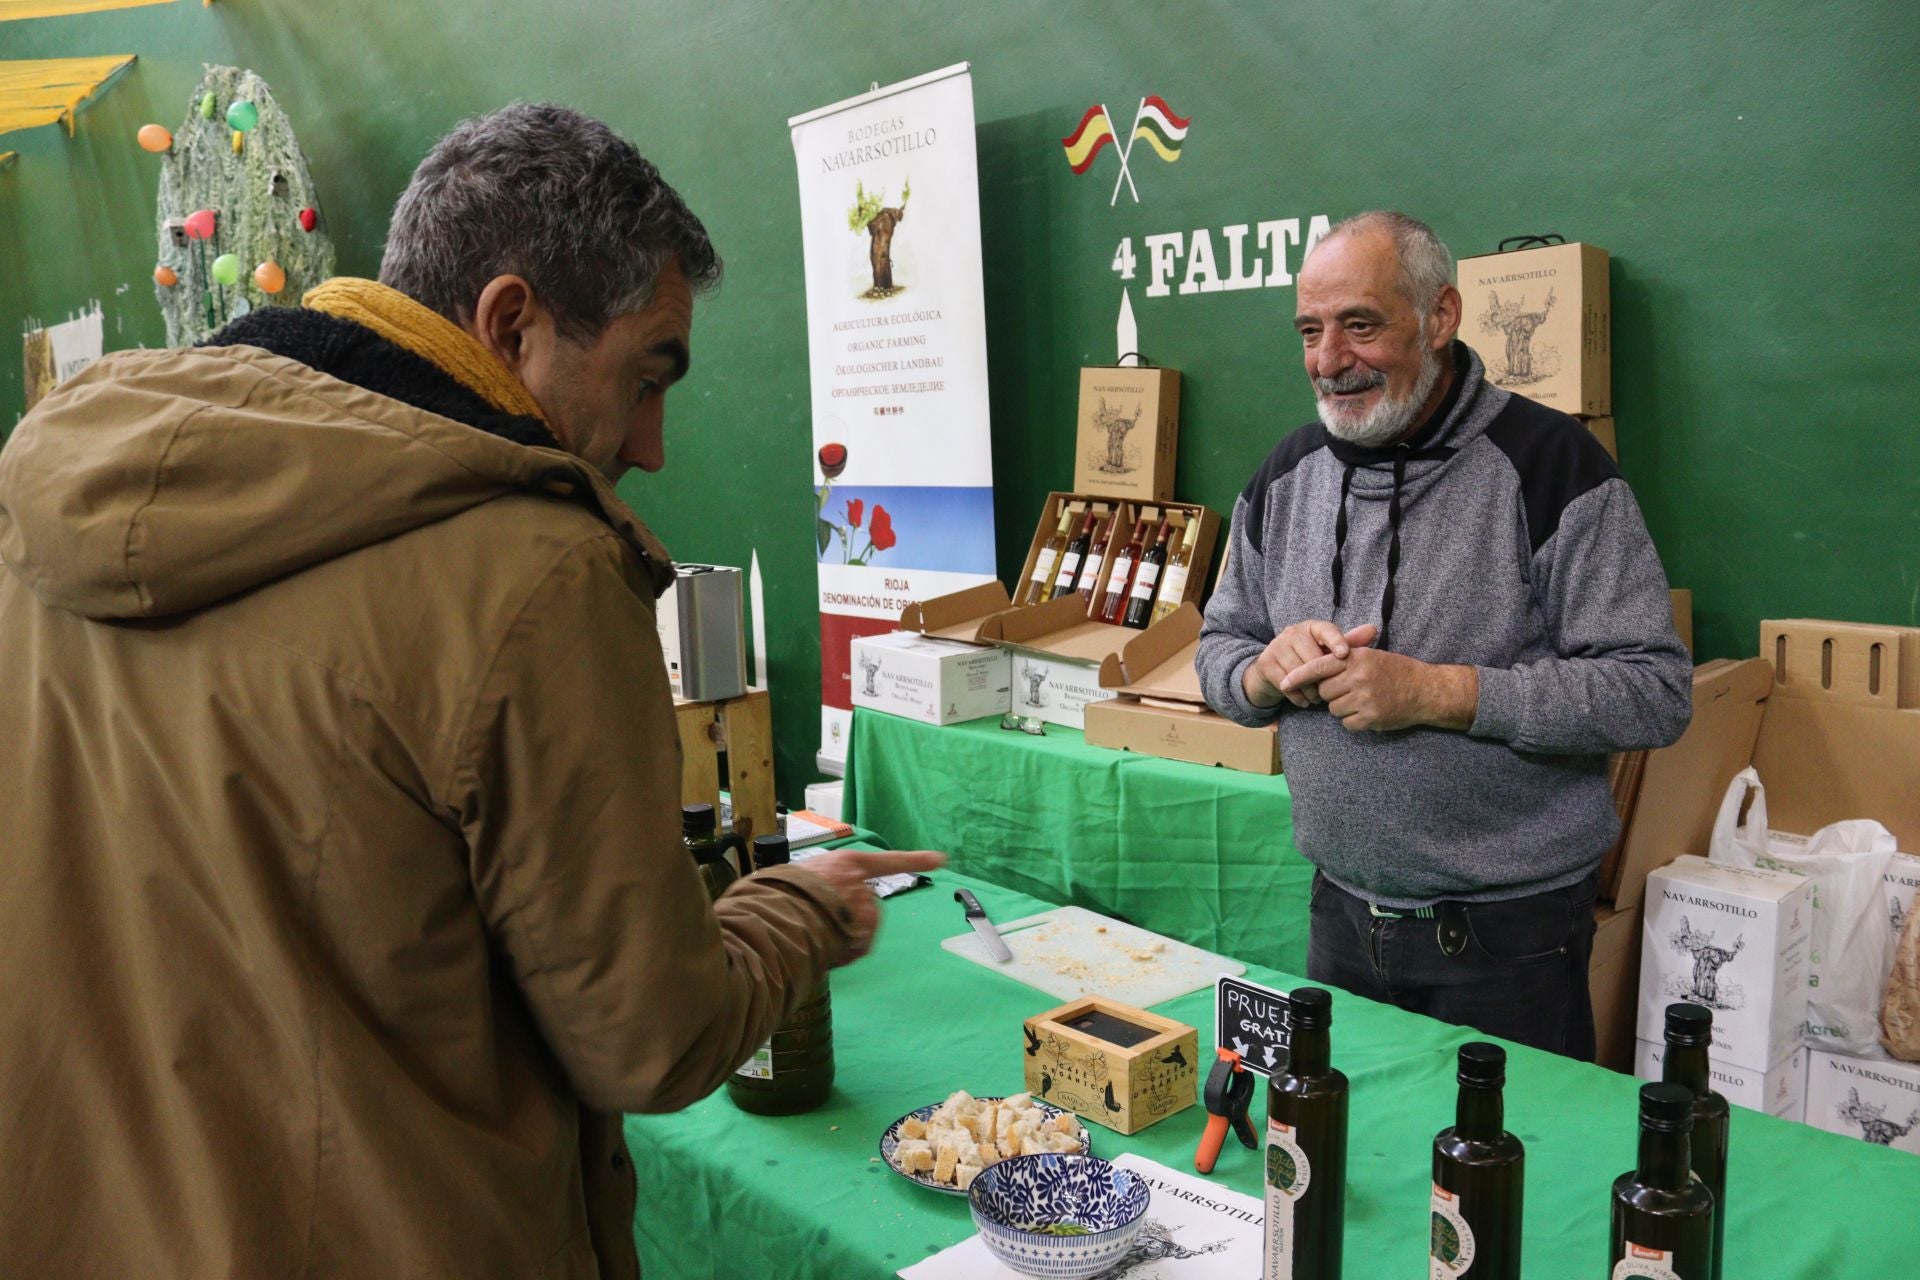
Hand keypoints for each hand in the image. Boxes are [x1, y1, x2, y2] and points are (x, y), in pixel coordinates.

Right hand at [785, 848, 945, 963]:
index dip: (915, 860)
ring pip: (861, 931)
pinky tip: (825, 953)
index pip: (886, 861)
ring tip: (815, 940)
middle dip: (851, 926)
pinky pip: (858, 947)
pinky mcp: (862, 926)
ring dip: (843, 941)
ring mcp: (863, 905)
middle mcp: (860, 881)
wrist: (777, 911)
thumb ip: (812, 886)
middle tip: (821, 932)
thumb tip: (809, 903)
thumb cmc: (779, 893)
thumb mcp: (795, 879)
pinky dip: (845, 954)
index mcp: (846, 863)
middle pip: (867, 910)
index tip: (941, 859)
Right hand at [1244, 621, 1378, 707]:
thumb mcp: (1329, 652)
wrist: (1274, 673)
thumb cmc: (1309, 661)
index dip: (1336, 641)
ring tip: (1317, 698)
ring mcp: (1276, 646)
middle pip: (1312, 656)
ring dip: (1310, 690)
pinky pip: (1285, 683)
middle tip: (1329, 691)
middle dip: (1322, 678)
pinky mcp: (1265, 664)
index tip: (1344, 655)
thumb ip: (1350, 643)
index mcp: (1311, 627)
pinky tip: (1304, 701)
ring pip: (1299, 672)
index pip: (1326, 629)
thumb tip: (1372, 629)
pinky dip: (1297, 697)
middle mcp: (1292, 632)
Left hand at [1283, 648, 1477, 732]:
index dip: (1298, 675)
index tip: (1283, 682)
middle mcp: (1359, 677)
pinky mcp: (1371, 717)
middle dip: (1332, 693)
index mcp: (1356, 658)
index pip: (1319, 666)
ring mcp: (1365, 698)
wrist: (1425, 690)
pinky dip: (1354, 721)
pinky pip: (1347, 723)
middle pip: (1324, 691)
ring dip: (1343, 707)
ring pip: (1334, 709)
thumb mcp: (1371, 655)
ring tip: (1363, 700)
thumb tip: (1315, 662)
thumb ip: (1345, 656)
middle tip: (1351, 689)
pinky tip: (1369, 712)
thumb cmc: (1396, 670)